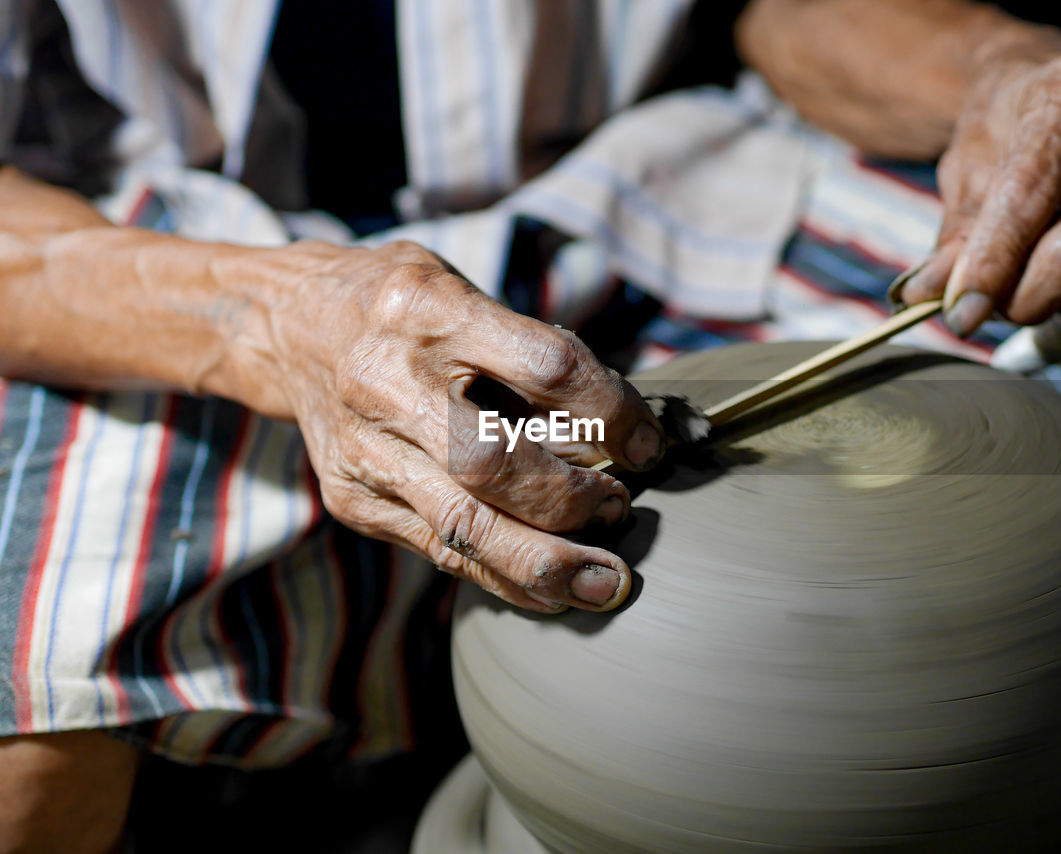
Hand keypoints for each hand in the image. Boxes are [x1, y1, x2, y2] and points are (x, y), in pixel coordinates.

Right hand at [260, 242, 663, 612]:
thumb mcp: (465, 290)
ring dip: (546, 563)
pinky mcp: (354, 498)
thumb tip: (626, 427)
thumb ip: (531, 350)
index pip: (547, 366)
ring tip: (606, 582)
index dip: (613, 413)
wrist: (288, 324)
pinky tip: (551, 591)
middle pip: (495, 463)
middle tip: (622, 510)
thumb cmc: (405, 306)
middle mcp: (389, 380)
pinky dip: (505, 577)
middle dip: (573, 502)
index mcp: (432, 310)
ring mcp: (364, 449)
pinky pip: (442, 551)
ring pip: (465, 526)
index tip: (649, 446)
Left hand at [899, 44, 1060, 334]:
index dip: (991, 265)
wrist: (1053, 93)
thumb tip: (931, 295)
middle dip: (1022, 299)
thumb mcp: (965, 166)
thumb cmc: (1002, 130)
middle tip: (986, 310)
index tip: (961, 315)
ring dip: (1055, 298)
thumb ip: (955, 231)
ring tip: (1024, 276)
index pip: (1027, 198)